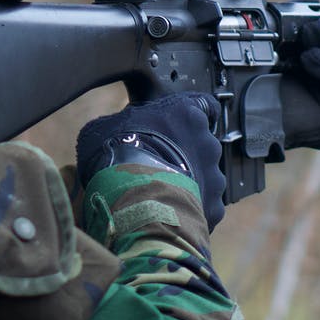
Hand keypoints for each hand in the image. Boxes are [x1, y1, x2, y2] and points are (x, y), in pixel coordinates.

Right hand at [76, 94, 226, 229]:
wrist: (131, 196)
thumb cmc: (117, 156)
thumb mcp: (104, 127)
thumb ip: (119, 125)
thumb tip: (111, 132)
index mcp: (186, 115)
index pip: (205, 105)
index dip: (192, 117)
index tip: (186, 123)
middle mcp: (207, 143)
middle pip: (202, 146)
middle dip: (185, 155)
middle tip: (158, 166)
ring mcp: (214, 177)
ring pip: (205, 178)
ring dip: (188, 184)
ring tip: (160, 194)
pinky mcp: (213, 207)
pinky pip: (204, 207)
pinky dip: (189, 210)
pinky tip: (167, 213)